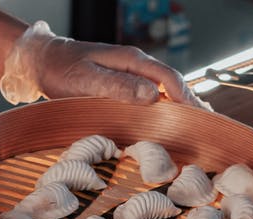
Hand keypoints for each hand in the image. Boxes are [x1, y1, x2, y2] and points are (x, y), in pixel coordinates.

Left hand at [0, 21, 208, 109]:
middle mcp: (136, 65)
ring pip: (165, 88)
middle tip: (210, 124)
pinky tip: (173, 115)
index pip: (169, 79)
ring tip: (200, 122)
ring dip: (182, 104)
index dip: (186, 98)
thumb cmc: (61, 70)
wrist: (42, 61)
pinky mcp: (123, 82)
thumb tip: (151, 96)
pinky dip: (167, 104)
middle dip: (192, 102)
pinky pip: (152, 92)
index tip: (198, 117)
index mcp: (132, 61)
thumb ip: (118, 87)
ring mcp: (130, 72)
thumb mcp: (87, 81)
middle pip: (173, 82)